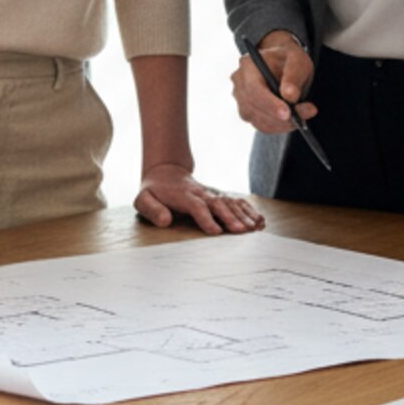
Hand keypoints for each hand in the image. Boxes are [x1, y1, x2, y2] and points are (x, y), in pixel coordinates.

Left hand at [135, 165, 265, 234]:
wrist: (165, 172)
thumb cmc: (154, 191)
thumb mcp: (143, 199)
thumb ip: (152, 209)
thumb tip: (166, 221)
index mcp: (183, 195)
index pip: (197, 206)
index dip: (206, 218)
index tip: (216, 231)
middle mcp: (201, 193)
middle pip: (219, 204)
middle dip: (231, 218)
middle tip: (242, 231)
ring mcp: (212, 194)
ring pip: (231, 202)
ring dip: (244, 215)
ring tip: (256, 228)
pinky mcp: (219, 196)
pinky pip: (237, 201)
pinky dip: (249, 210)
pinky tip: (260, 221)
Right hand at [231, 31, 317, 133]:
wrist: (282, 64)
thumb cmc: (288, 60)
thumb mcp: (297, 61)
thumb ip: (294, 76)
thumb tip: (290, 96)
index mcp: (248, 65)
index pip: (253, 89)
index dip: (270, 104)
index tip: (288, 113)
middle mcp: (239, 82)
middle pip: (253, 107)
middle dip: (279, 117)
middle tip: (303, 116)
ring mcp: (240, 98)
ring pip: (257, 120)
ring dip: (281, 124)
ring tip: (301, 116)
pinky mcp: (247, 111)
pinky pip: (261, 125)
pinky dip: (278, 127)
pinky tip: (291, 121)